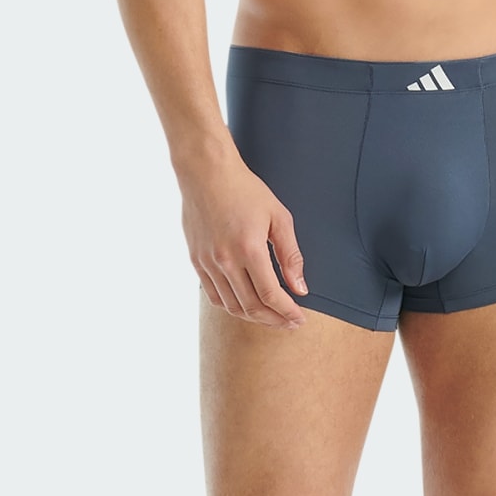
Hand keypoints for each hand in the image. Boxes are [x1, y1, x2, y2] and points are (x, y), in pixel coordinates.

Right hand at [177, 151, 309, 326]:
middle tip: (289, 322)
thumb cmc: (245, 190)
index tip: (299, 319)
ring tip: (271, 317)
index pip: (271, 296)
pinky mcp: (196, 261)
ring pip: (231, 306)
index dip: (288, 312)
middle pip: (252, 307)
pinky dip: (232, 306)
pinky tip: (246, 305)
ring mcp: (207, 263)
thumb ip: (291, 255)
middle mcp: (225, 261)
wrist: (206, 173)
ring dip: (254, 317)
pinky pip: (213, 296)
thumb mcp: (279, 217)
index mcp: (249, 249)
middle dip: (274, 320)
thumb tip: (300, 288)